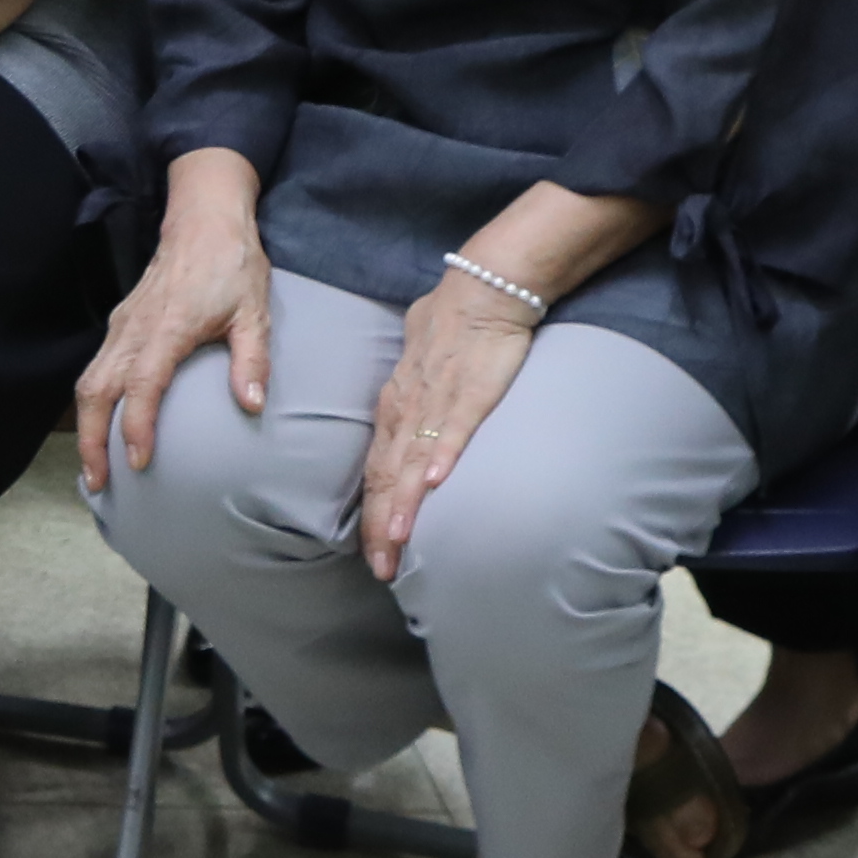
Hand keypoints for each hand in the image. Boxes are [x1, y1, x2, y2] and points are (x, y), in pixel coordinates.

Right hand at [76, 200, 275, 490]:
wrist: (203, 219)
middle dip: (92, 439)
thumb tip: (251, 405)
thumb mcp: (254, 311)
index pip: (142, 385)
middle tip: (98, 483)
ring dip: (87, 425)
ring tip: (94, 468)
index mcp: (169, 327)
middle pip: (97, 389)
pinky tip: (101, 427)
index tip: (138, 462)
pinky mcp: (121, 323)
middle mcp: (136, 328)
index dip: (136, 426)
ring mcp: (123, 324)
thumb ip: (251, 360)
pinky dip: (93, 403)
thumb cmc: (232, 265)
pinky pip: (96, 367)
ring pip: (89, 380)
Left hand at [357, 267, 544, 580]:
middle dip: (383, 526)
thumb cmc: (450, 321)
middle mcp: (406, 408)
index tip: (376, 552)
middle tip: (382, 569)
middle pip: (388, 477)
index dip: (375, 514)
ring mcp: (435, 402)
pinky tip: (436, 485)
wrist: (481, 288)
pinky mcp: (468, 394)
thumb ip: (411, 394)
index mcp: (396, 405)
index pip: (378, 471)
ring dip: (404, 504)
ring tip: (398, 543)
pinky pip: (452, 430)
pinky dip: (441, 456)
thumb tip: (409, 408)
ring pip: (412, 462)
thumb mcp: (416, 365)